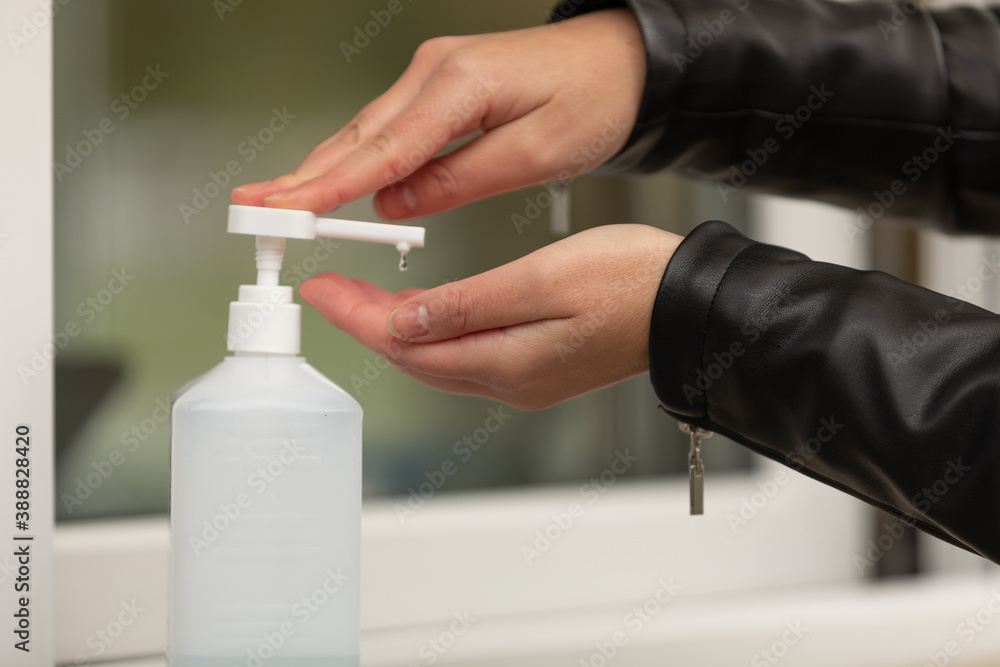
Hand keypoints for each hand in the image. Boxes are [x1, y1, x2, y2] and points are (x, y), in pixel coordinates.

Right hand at [231, 9, 644, 217]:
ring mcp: (432, 76)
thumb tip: (398, 204)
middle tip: (254, 209)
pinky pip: (385, 129)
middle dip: (302, 177)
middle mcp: (434, 73)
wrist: (621, 62)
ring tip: (276, 202)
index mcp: (458, 85)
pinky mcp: (438, 88)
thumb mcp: (539, 152)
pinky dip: (353, 158)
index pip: (380, 149)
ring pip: (364, 132)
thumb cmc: (595, 98)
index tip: (287, 211)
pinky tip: (330, 179)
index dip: (328, 187)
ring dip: (319, 169)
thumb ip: (462, 178)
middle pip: (356, 137)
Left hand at [299, 224, 680, 409]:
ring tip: (363, 296)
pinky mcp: (535, 367)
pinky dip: (433, 332)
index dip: (356, 316)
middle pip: (413, 357)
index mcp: (504, 361)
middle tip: (330, 289)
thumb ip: (470, 305)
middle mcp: (507, 380)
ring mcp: (522, 378)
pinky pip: (464, 356)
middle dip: (365, 323)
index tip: (320, 289)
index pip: (405, 343)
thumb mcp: (545, 281)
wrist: (688, 308)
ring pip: (436, 359)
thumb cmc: (630, 285)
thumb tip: (406, 321)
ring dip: (395, 329)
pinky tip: (425, 310)